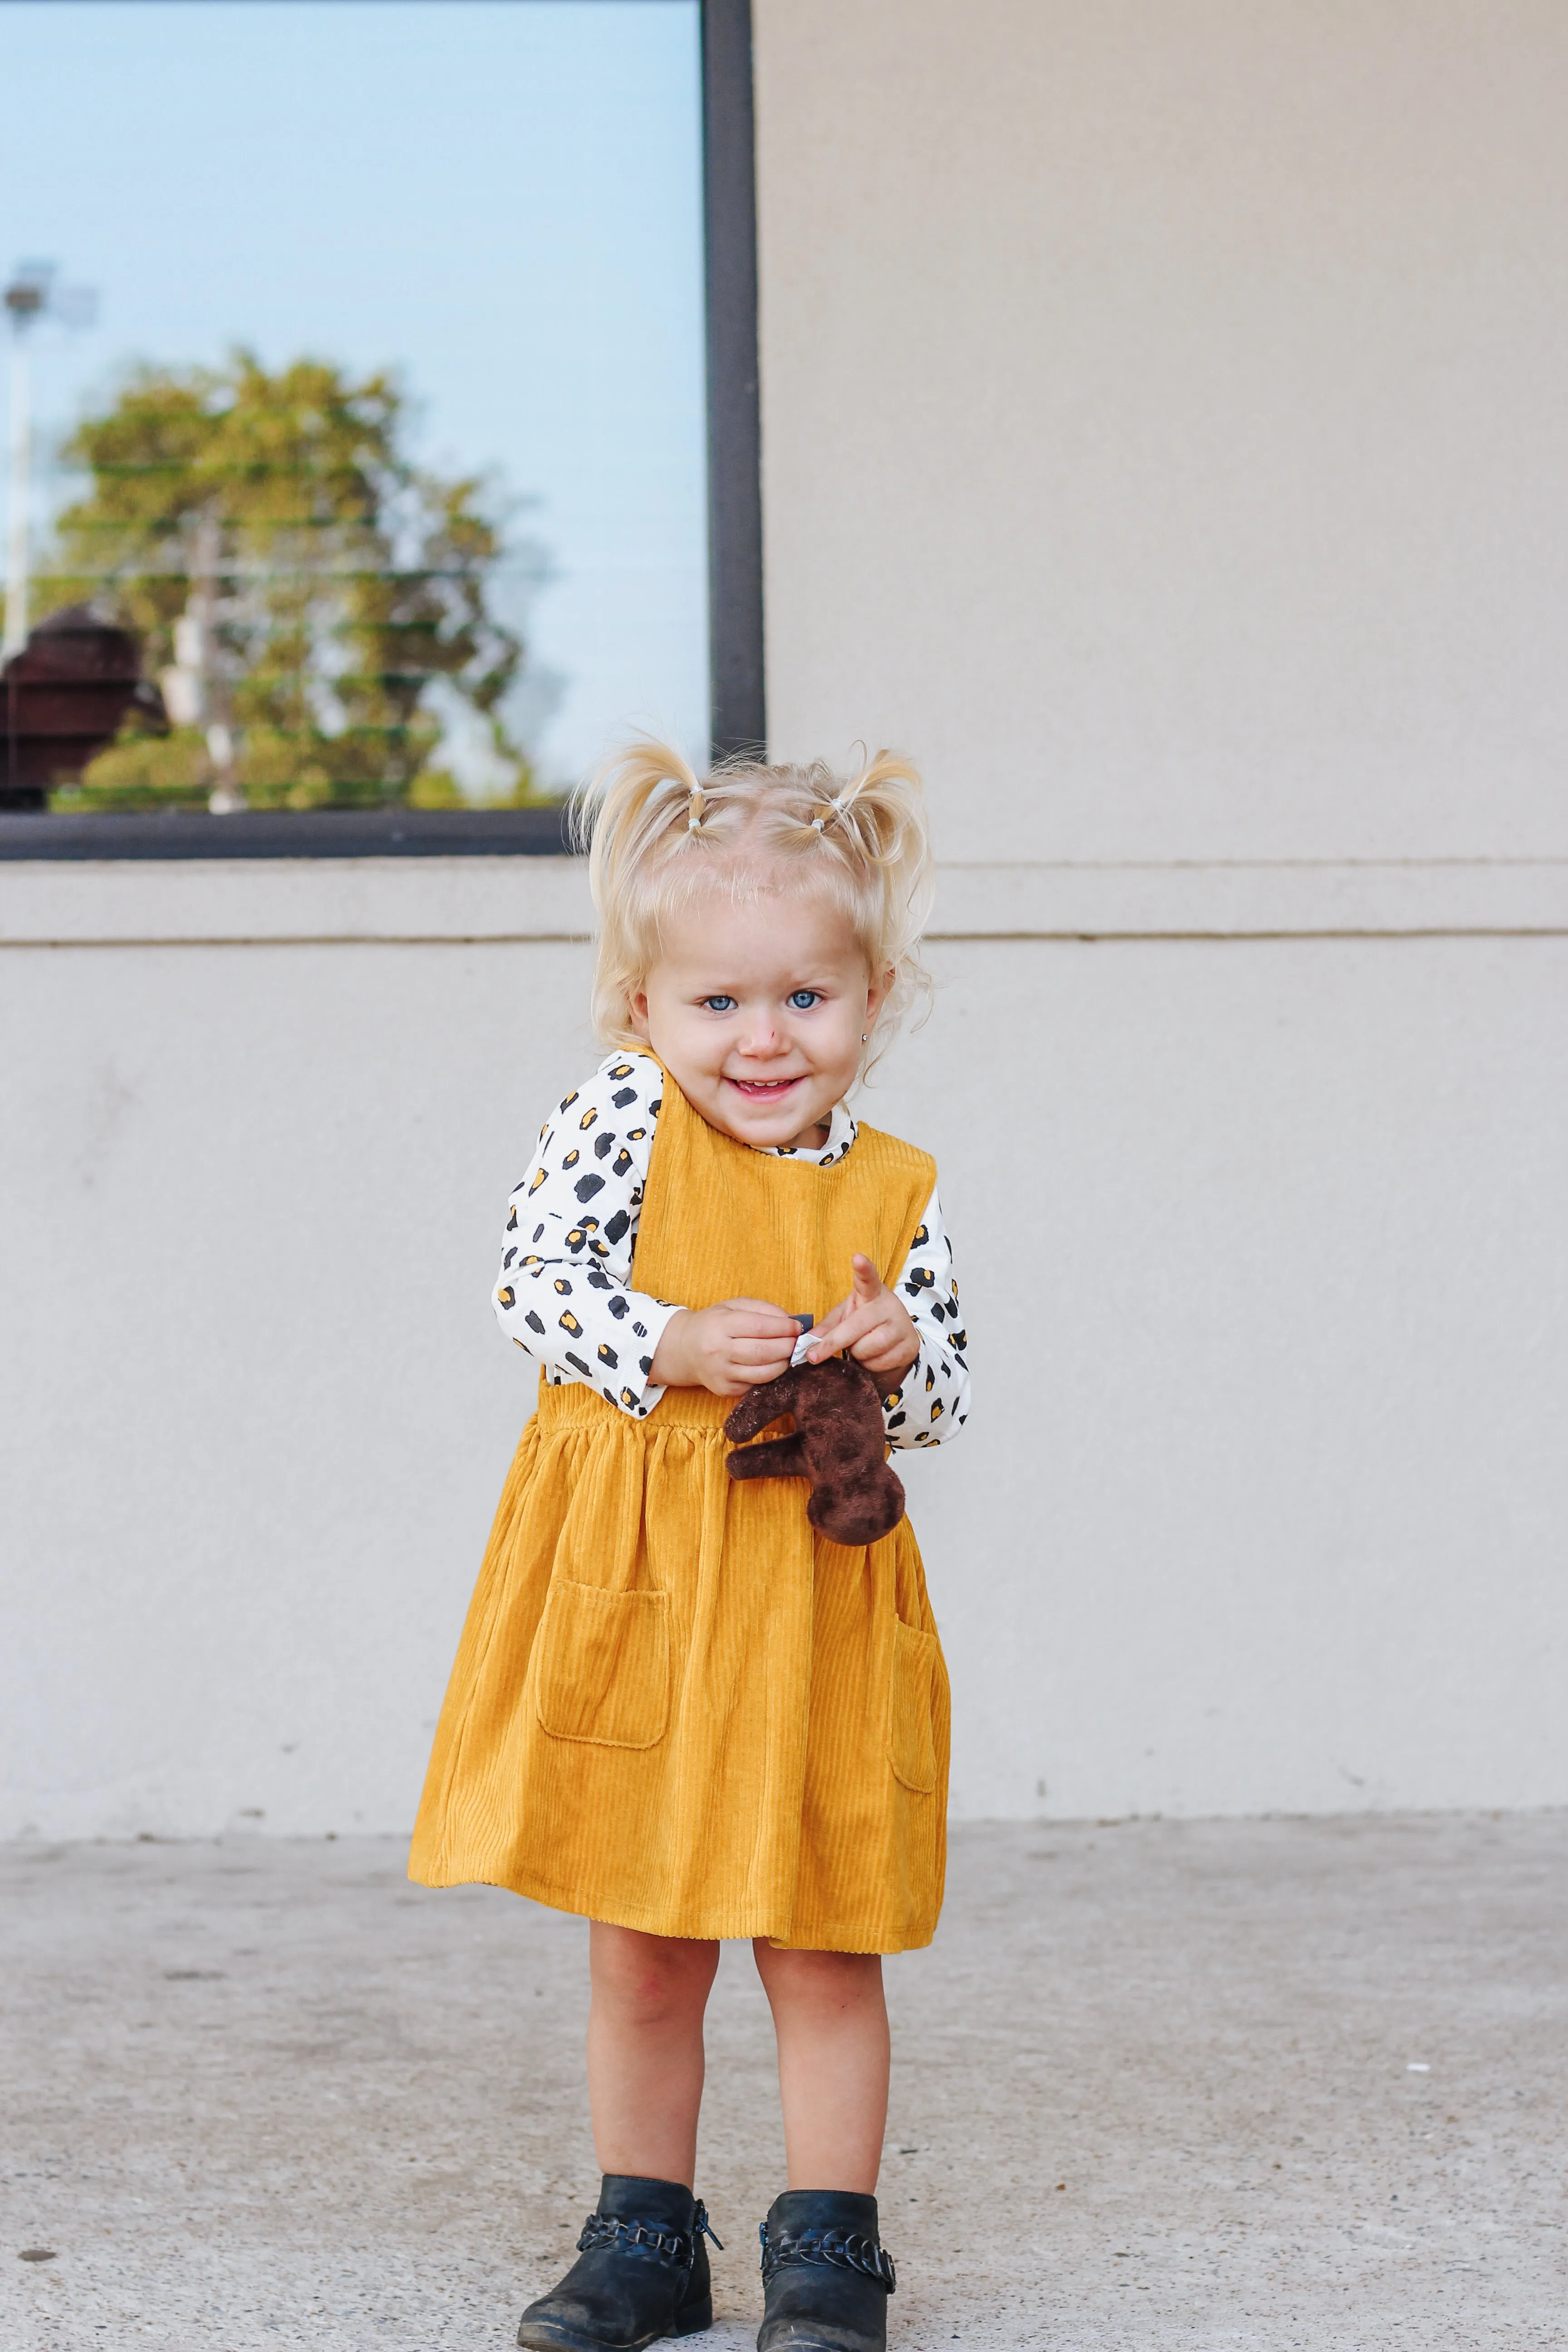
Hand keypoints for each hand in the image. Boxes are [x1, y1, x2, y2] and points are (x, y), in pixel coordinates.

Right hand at [649, 1297, 801, 1397]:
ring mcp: (721, 1374)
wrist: (685, 1349)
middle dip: (788, 1347)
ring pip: (763, 1373)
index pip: (760, 1327)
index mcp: (720, 1325)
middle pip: (763, 1352)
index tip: (797, 1326)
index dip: (784, 1327)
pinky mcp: (725, 1390)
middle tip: (798, 1342)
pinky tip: (773, 1365)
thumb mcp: (733, 1306)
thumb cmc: (714, 1324)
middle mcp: (718, 1351)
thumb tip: (790, 1320)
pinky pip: (756, 1385)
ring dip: (784, 1364)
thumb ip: (762, 1309)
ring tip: (789, 1355)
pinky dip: (770, 1375)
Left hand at [806, 1255, 919, 1382]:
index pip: (868, 1279)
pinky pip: (878, 1363)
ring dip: (856, 1354)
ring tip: (861, 1346)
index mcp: (872, 1292)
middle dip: (832, 1343)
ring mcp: (902, 1326)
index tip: (857, 1258)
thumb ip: (827, 1326)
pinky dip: (869, 1365)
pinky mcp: (910, 1346)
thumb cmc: (865, 1325)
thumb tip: (809, 1339)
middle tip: (813, 1355)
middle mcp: (889, 1305)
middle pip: (856, 1326)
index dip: (863, 1269)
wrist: (897, 1342)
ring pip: (866, 1348)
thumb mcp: (845, 1318)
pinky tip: (874, 1356)